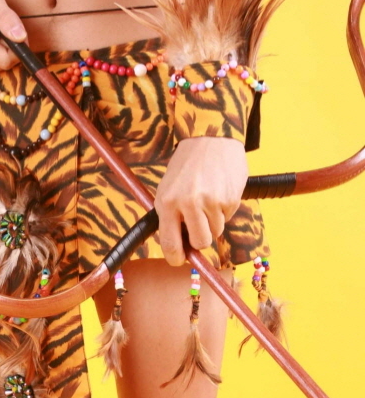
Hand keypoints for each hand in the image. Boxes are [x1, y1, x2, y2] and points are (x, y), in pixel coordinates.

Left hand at [155, 136, 247, 266]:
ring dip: (213, 222)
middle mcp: (189, 204)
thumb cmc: (186, 166)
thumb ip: (170, 217)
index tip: (180, 260)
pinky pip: (228, 217)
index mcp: (167, 203)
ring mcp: (211, 202)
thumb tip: (178, 248)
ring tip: (208, 199)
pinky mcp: (230, 198)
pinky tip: (219, 191)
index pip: (170, 243)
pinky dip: (224, 210)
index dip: (176, 257)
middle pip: (200, 243)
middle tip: (199, 229)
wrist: (211, 138)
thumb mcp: (168, 188)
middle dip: (201, 241)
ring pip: (216, 232)